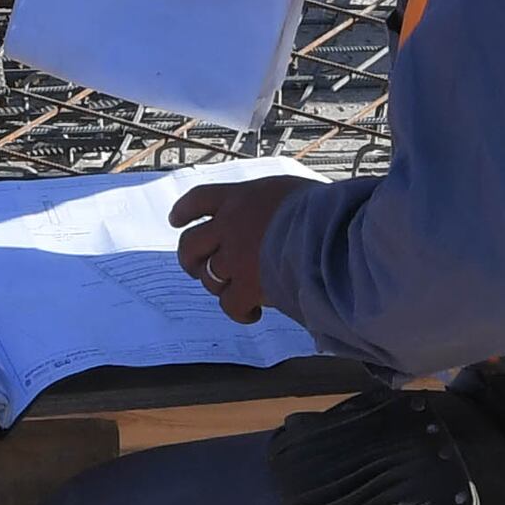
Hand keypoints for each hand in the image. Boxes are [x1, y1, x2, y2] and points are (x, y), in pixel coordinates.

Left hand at [172, 174, 313, 325]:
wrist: (329, 232)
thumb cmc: (323, 209)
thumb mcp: (292, 191)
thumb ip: (273, 204)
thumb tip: (281, 216)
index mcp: (240, 197)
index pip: (199, 199)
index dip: (184, 211)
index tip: (175, 220)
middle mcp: (229, 225)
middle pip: (190, 244)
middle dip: (189, 259)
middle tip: (195, 269)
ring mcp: (234, 257)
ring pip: (209, 277)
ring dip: (218, 286)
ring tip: (235, 294)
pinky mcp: (246, 286)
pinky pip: (230, 304)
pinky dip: (238, 311)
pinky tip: (251, 313)